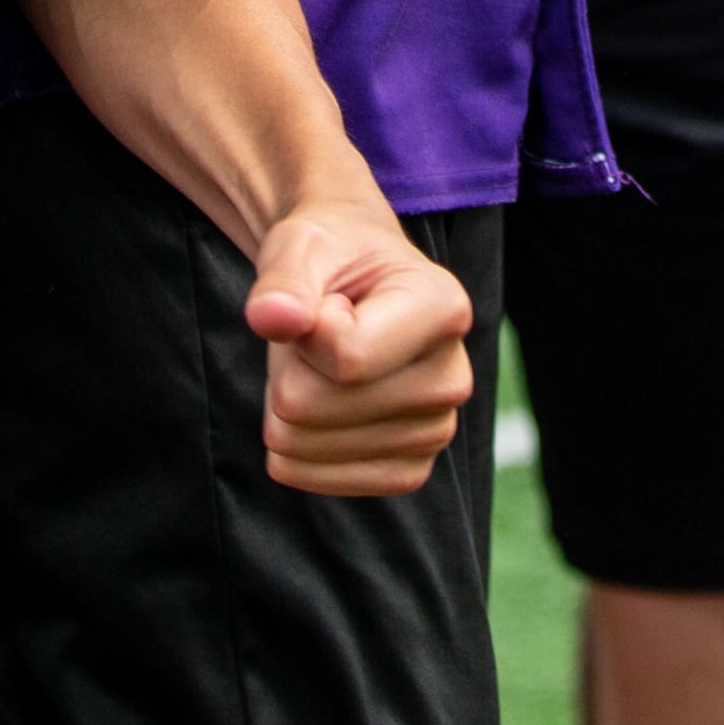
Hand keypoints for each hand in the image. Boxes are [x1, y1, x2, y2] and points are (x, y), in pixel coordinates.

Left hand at [245, 199, 475, 498]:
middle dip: (291, 367)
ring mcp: (435, 431)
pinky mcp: (408, 470)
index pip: (346, 357)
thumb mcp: (301, 246)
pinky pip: (314, 478)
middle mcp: (453, 378)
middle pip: (315, 407)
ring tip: (323, 361)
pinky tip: (323, 401)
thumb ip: (283, 280)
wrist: (354, 281)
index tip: (327, 301)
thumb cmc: (329, 255)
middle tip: (318, 332)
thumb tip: (269, 317)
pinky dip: (295, 443)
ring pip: (304, 444)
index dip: (306, 328)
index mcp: (446, 308)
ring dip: (290, 400)